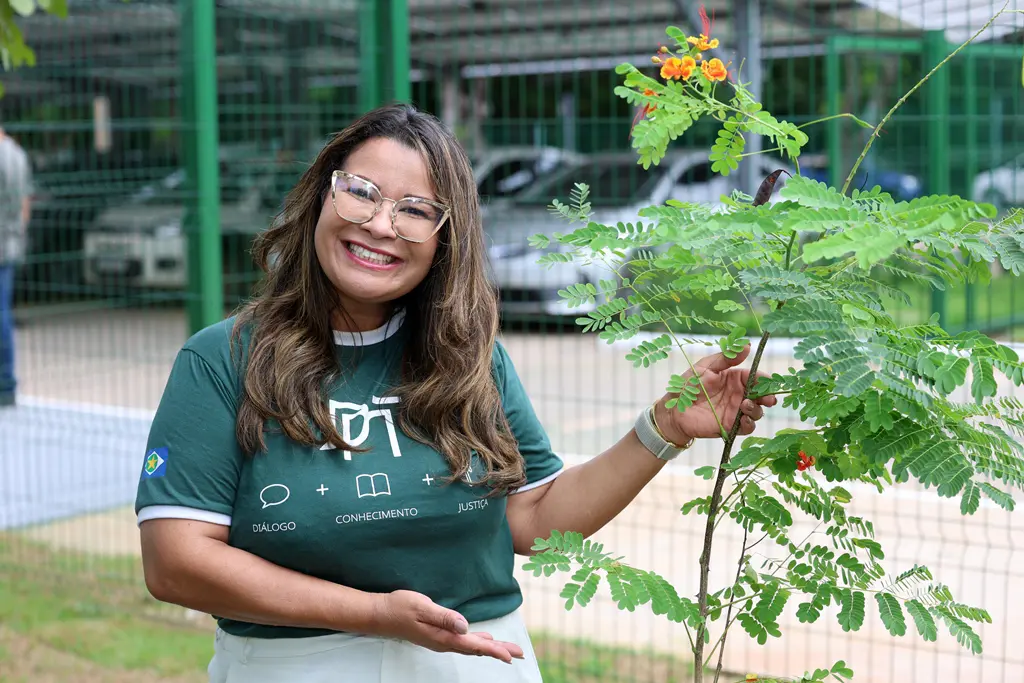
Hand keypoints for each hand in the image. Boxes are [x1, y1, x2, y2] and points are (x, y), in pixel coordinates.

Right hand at [371, 589, 524, 662]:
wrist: (379, 614)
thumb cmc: (399, 607)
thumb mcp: (422, 607)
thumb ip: (444, 616)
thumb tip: (465, 626)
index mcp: (442, 637)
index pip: (473, 645)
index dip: (494, 650)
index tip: (511, 656)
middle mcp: (443, 642)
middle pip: (476, 649)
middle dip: (499, 651)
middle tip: (519, 653)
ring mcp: (440, 640)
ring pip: (470, 646)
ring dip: (490, 647)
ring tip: (507, 649)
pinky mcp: (437, 635)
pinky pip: (462, 642)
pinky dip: (477, 642)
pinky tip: (483, 640)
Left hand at [654, 344, 777, 443]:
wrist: (674, 410)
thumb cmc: (688, 385)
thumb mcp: (705, 367)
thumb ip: (726, 358)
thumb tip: (747, 346)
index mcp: (734, 379)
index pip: (755, 378)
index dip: (764, 380)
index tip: (768, 381)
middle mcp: (738, 395)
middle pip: (761, 396)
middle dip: (768, 396)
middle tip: (768, 398)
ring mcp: (736, 411)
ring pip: (757, 411)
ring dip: (757, 409)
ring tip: (745, 405)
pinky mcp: (731, 426)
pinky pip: (748, 427)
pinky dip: (749, 423)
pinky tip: (743, 419)